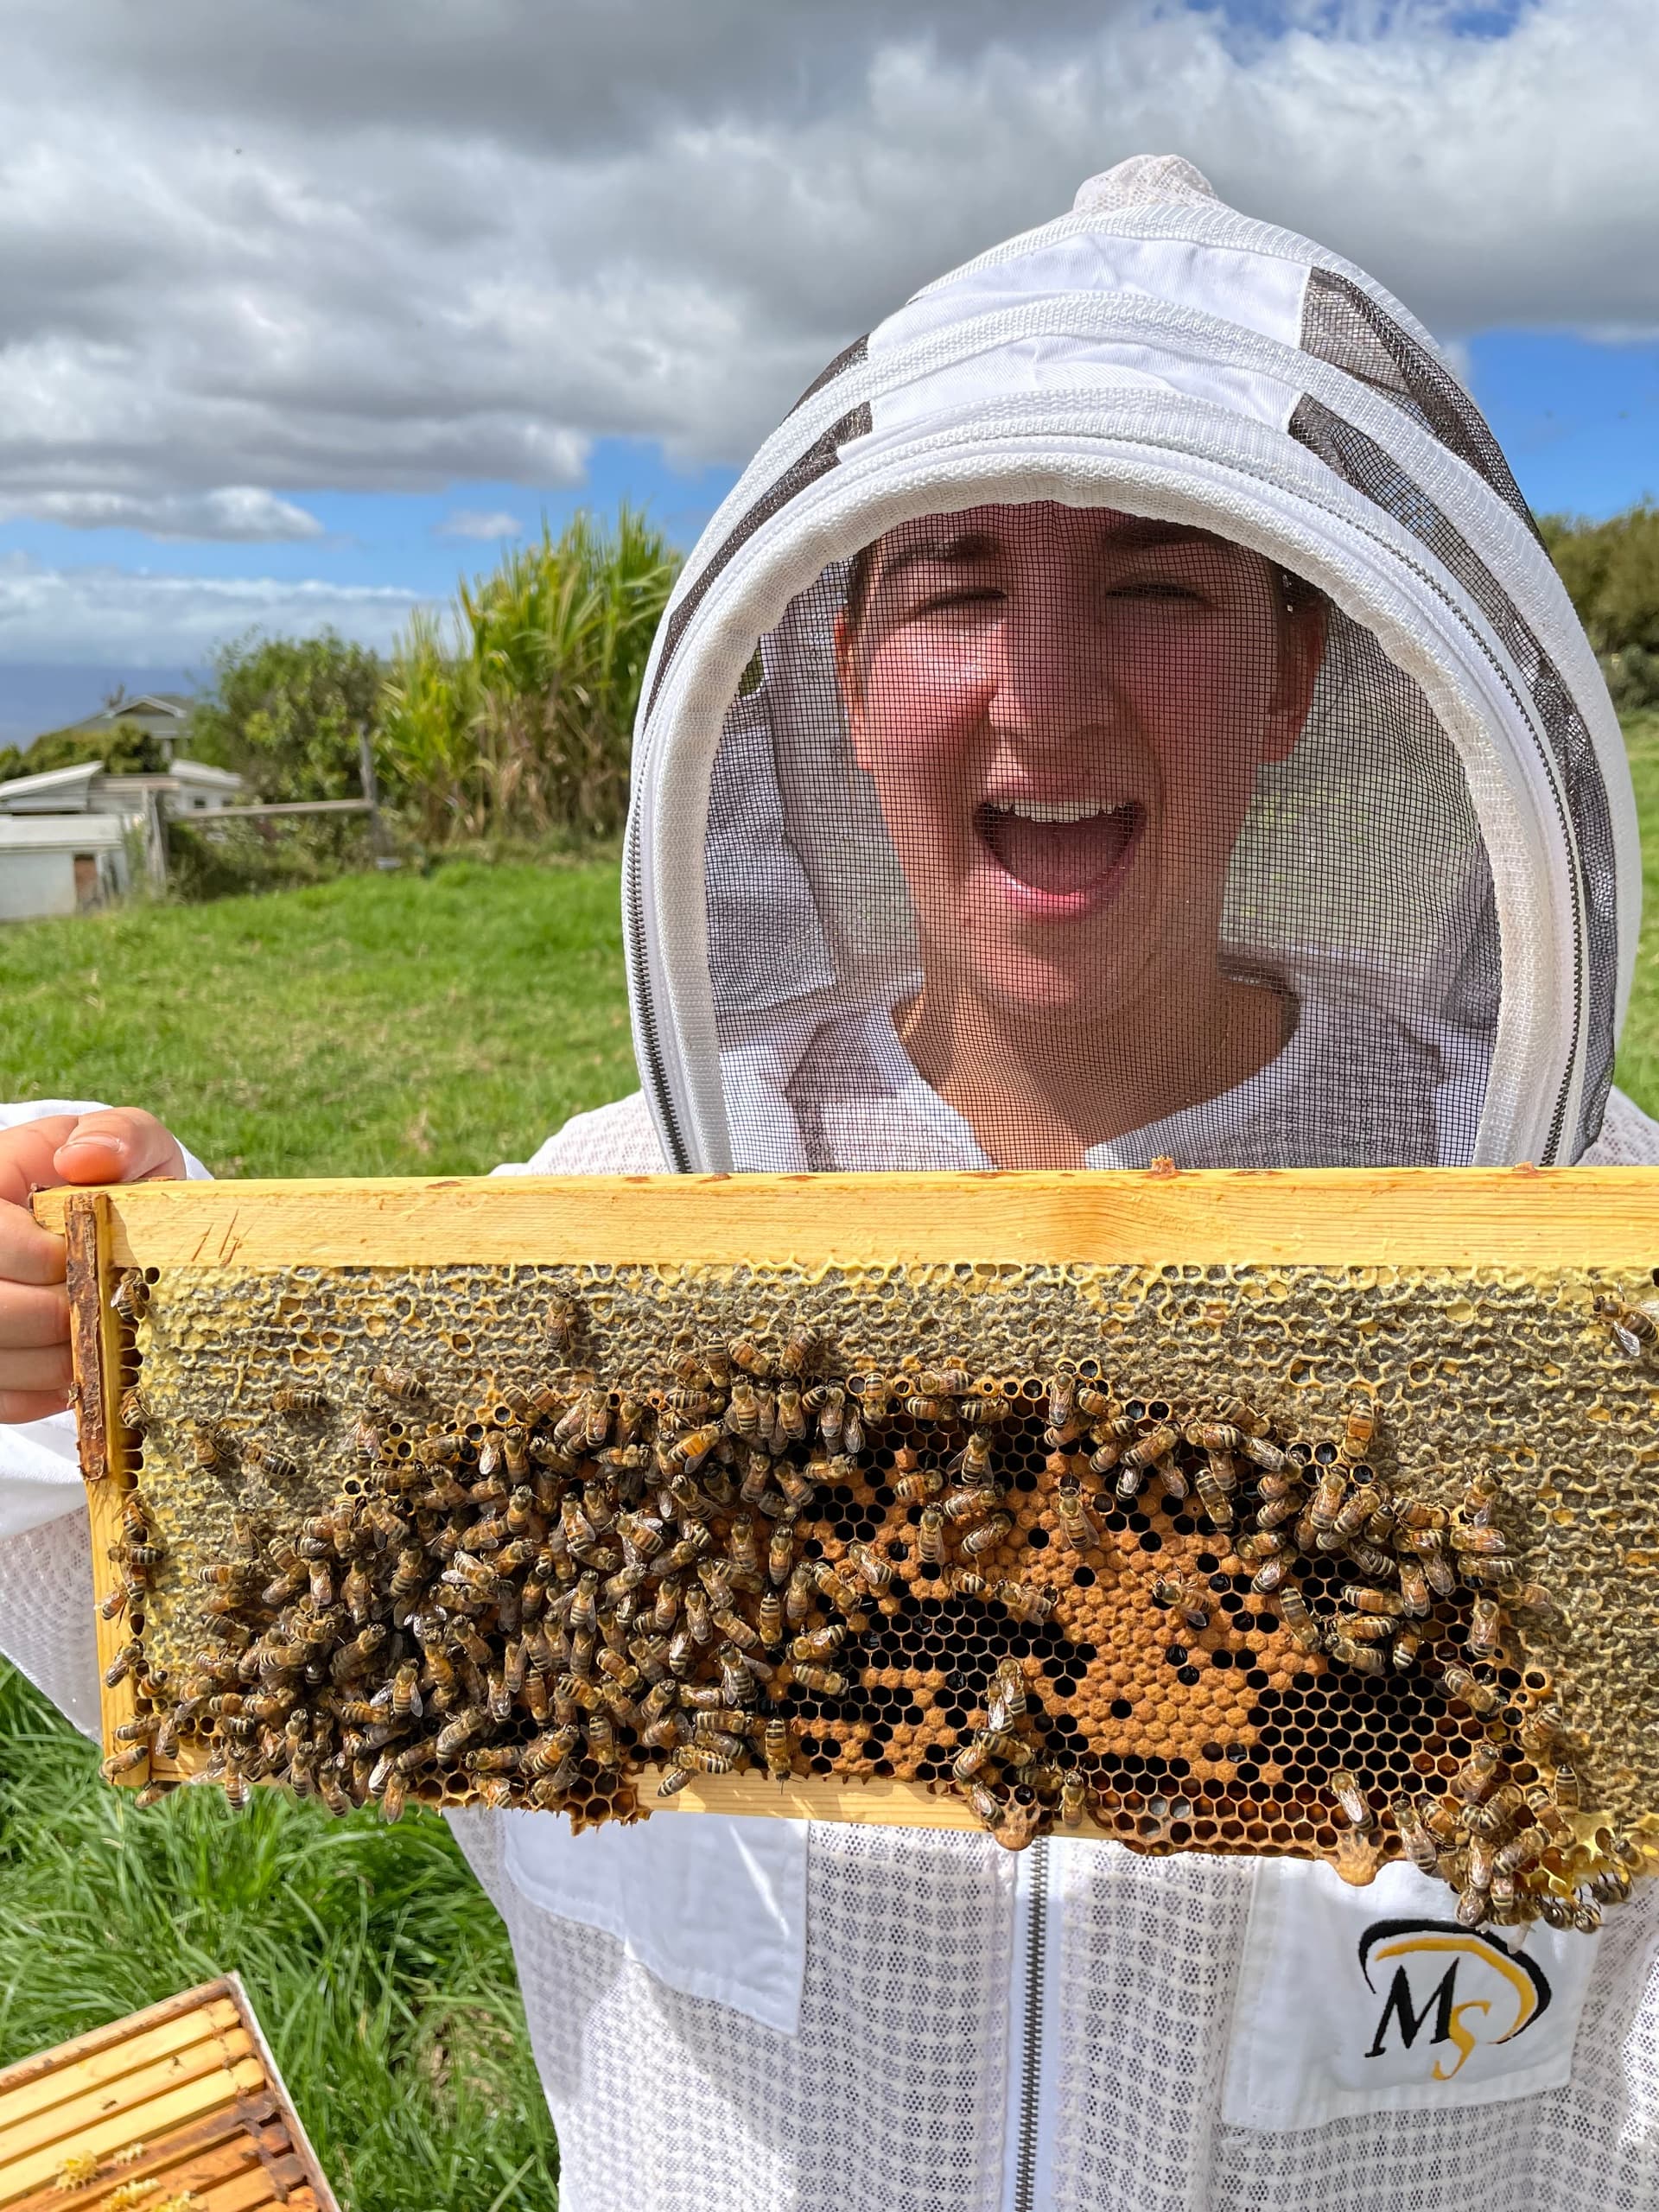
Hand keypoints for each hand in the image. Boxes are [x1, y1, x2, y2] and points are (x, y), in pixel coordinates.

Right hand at [0, 1109, 186, 1422]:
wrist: (116, 1227)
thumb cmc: (120, 1183)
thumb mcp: (130, 1146)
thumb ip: (118, 1137)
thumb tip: (82, 1159)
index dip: (40, 1258)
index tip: (84, 1257)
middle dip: (52, 1316)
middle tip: (99, 1309)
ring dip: (54, 1362)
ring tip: (97, 1340)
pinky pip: (5, 1400)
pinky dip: (46, 1392)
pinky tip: (80, 1367)